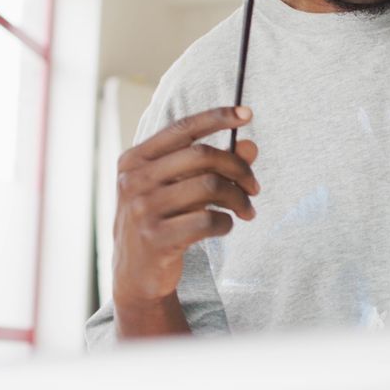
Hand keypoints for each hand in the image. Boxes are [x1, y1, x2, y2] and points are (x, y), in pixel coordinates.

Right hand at [112, 106, 258, 325]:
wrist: (136, 275)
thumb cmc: (162, 222)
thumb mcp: (179, 189)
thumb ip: (211, 166)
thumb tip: (250, 146)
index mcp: (135, 160)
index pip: (182, 129)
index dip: (217, 117)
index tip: (248, 114)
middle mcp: (134, 180)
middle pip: (203, 155)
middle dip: (239, 169)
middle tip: (255, 187)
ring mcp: (142, 209)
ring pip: (211, 187)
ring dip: (239, 199)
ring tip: (247, 211)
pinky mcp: (156, 238)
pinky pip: (208, 220)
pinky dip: (226, 222)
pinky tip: (225, 227)